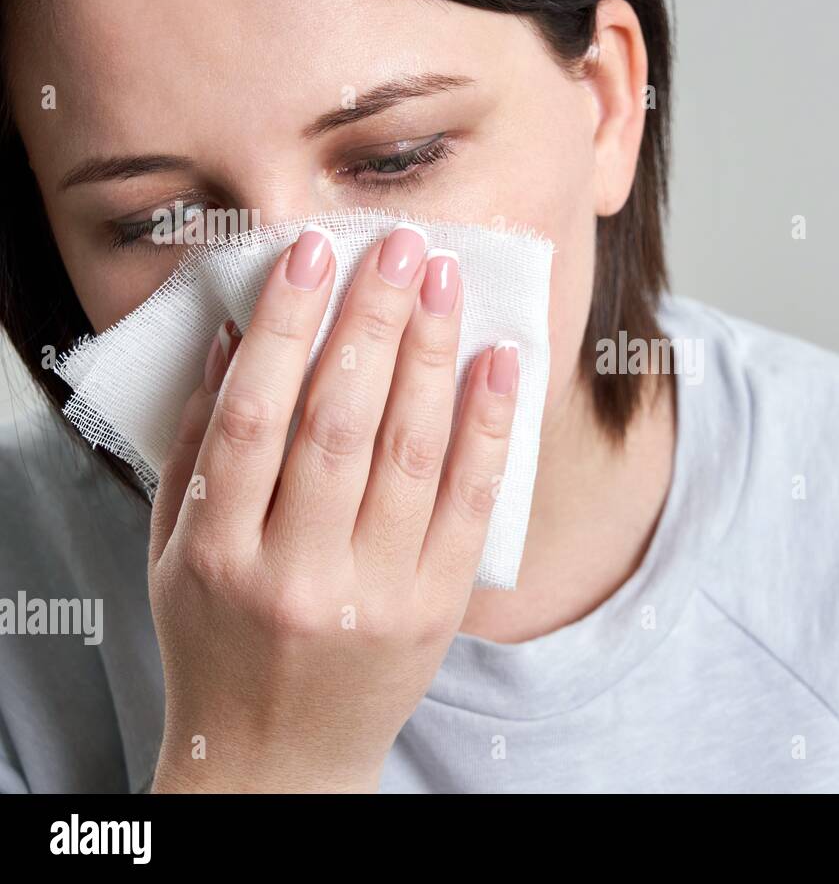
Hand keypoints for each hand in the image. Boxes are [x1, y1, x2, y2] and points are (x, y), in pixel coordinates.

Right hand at [146, 225, 517, 791]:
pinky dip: (489, 427)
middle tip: (402, 247)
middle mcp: (297, 572)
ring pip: (411, 452)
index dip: (286, 326)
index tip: (314, 254)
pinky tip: (499, 361)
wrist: (277, 755)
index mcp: (219, 553)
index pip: (254, 416)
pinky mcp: (436, 608)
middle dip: (375, 323)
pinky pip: (471, 503)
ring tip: (447, 282)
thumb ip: (199, 448)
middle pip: (341, 423)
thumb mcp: (175, 554)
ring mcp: (374, 593)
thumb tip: (239, 337)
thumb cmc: (218, 640)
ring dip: (434, 356)